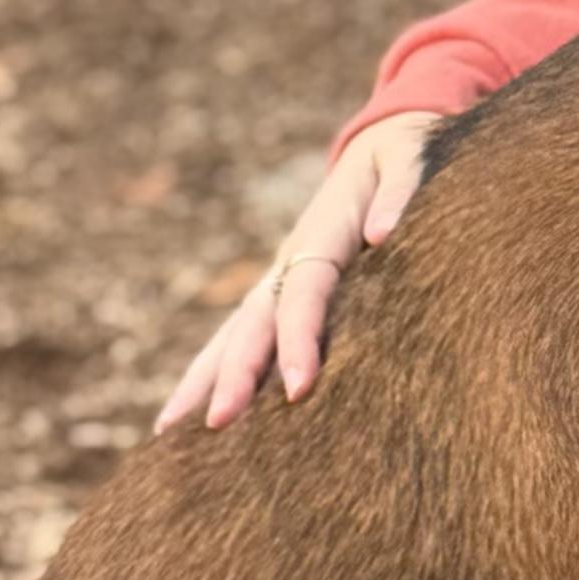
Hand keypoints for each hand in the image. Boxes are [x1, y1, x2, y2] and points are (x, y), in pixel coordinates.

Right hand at [155, 114, 441, 430]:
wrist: (378, 146)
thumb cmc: (404, 159)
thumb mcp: (410, 161)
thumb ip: (400, 193)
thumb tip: (381, 232)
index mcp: (321, 235)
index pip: (305, 295)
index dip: (300, 340)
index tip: (301, 387)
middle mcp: (287, 262)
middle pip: (252, 323)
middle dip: (234, 375)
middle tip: (218, 424)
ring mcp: (275, 280)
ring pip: (231, 335)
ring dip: (200, 381)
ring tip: (167, 433)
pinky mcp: (277, 294)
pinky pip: (238, 338)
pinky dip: (210, 373)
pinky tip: (187, 416)